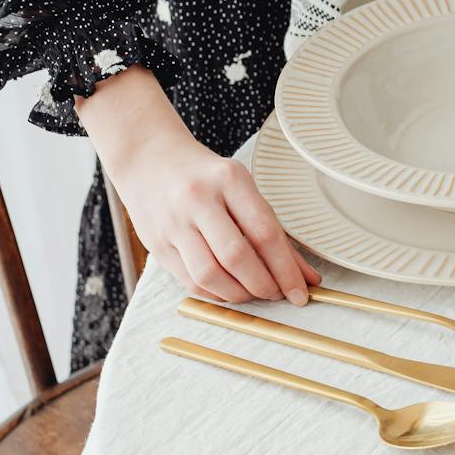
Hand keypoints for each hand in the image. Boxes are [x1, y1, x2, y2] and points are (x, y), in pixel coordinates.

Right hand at [79, 67, 319, 304]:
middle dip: (264, 285)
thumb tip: (306, 276)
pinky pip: (190, 281)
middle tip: (278, 294)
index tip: (301, 292)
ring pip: (210, 275)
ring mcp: (173, 223)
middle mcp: (198, 199)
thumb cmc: (205, 176)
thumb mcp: (242, 189)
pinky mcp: (156, 245)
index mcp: (229, 179)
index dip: (286, 270)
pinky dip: (216, 294)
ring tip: (254, 293)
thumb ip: (273, 231)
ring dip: (239, 294)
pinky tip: (229, 291)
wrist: (149, 159)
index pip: (265, 232)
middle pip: (237, 256)